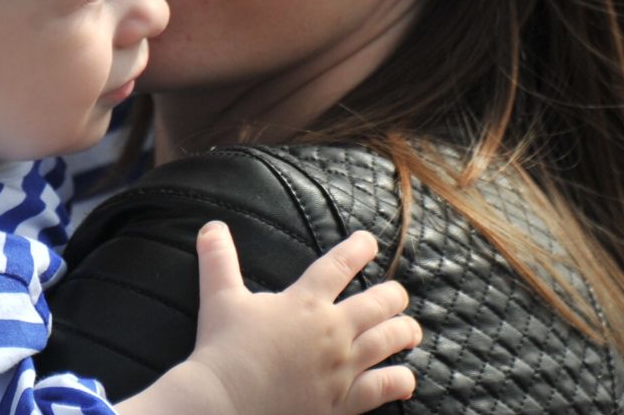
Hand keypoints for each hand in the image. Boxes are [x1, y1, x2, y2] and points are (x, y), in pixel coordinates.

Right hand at [184, 224, 418, 414]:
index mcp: (306, 302)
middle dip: (393, 295)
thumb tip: (211, 226)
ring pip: (388, 341)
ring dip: (405, 332)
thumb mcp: (219, 297)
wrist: (225, 402)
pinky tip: (406, 379)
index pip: (340, 265)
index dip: (359, 248)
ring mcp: (341, 367)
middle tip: (397, 293)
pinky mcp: (342, 400)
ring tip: (411, 329)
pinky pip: (383, 388)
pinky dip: (399, 381)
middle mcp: (332, 331)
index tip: (370, 242)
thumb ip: (218, 259)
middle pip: (378, 304)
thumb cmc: (223, 348)